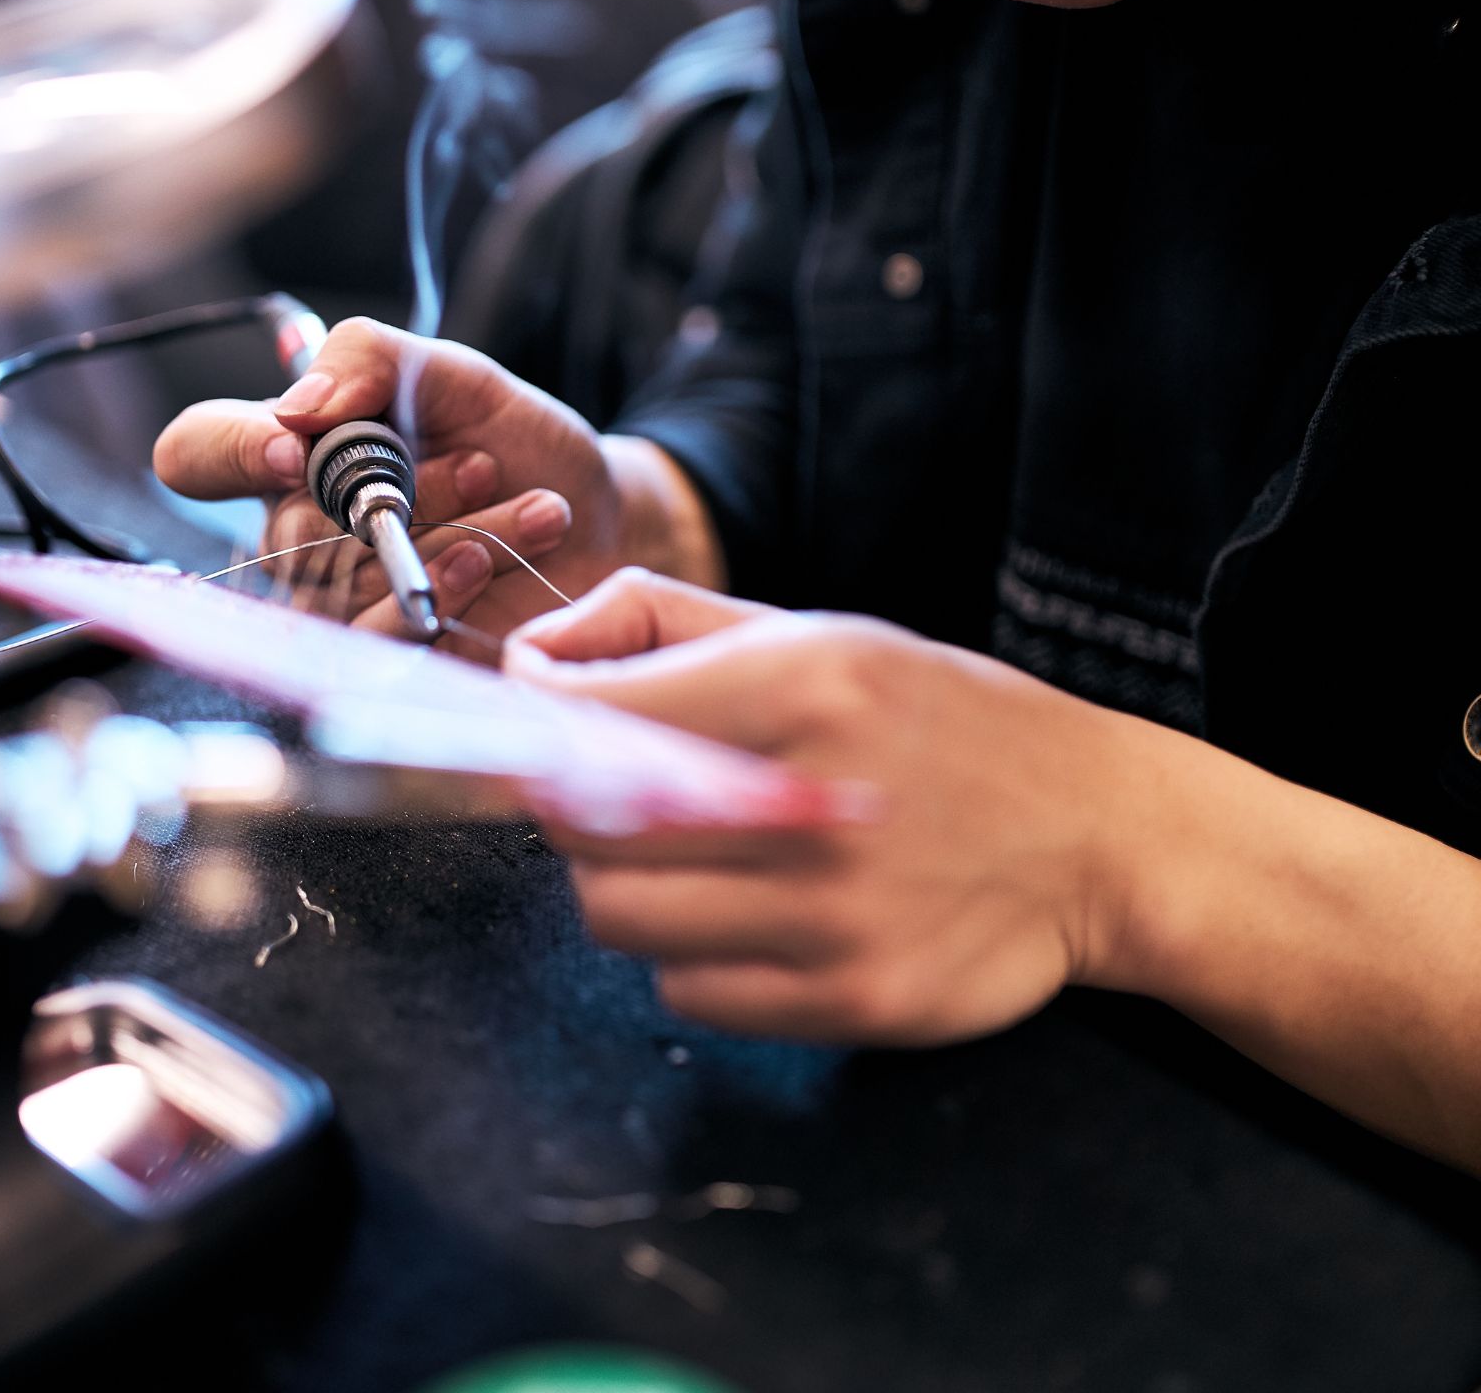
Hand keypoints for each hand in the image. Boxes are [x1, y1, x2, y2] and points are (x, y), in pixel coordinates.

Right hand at [153, 317, 633, 640]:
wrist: (601, 516)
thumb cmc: (516, 444)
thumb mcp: (454, 374)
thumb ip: (372, 359)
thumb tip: (300, 405)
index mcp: (294, 454)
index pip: (197, 453)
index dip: (230, 452)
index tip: (297, 446)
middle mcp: (301, 533)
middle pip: (288, 534)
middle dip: (400, 494)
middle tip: (480, 466)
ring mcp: (340, 601)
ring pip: (342, 591)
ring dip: (445, 538)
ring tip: (529, 506)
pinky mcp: (389, 653)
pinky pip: (380, 642)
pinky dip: (447, 590)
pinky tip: (495, 554)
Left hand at [506, 569, 1146, 1043]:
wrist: (1097, 834)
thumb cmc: (943, 722)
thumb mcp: (822, 634)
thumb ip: (663, 627)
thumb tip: (531, 659)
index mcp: (809, 682)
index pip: (593, 716)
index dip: (539, 724)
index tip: (540, 725)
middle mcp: (820, 800)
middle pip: (586, 829)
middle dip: (575, 809)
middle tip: (615, 796)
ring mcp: (839, 915)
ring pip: (621, 918)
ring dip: (626, 885)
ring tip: (688, 855)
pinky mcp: (855, 1002)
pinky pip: (687, 993)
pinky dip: (690, 956)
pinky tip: (749, 915)